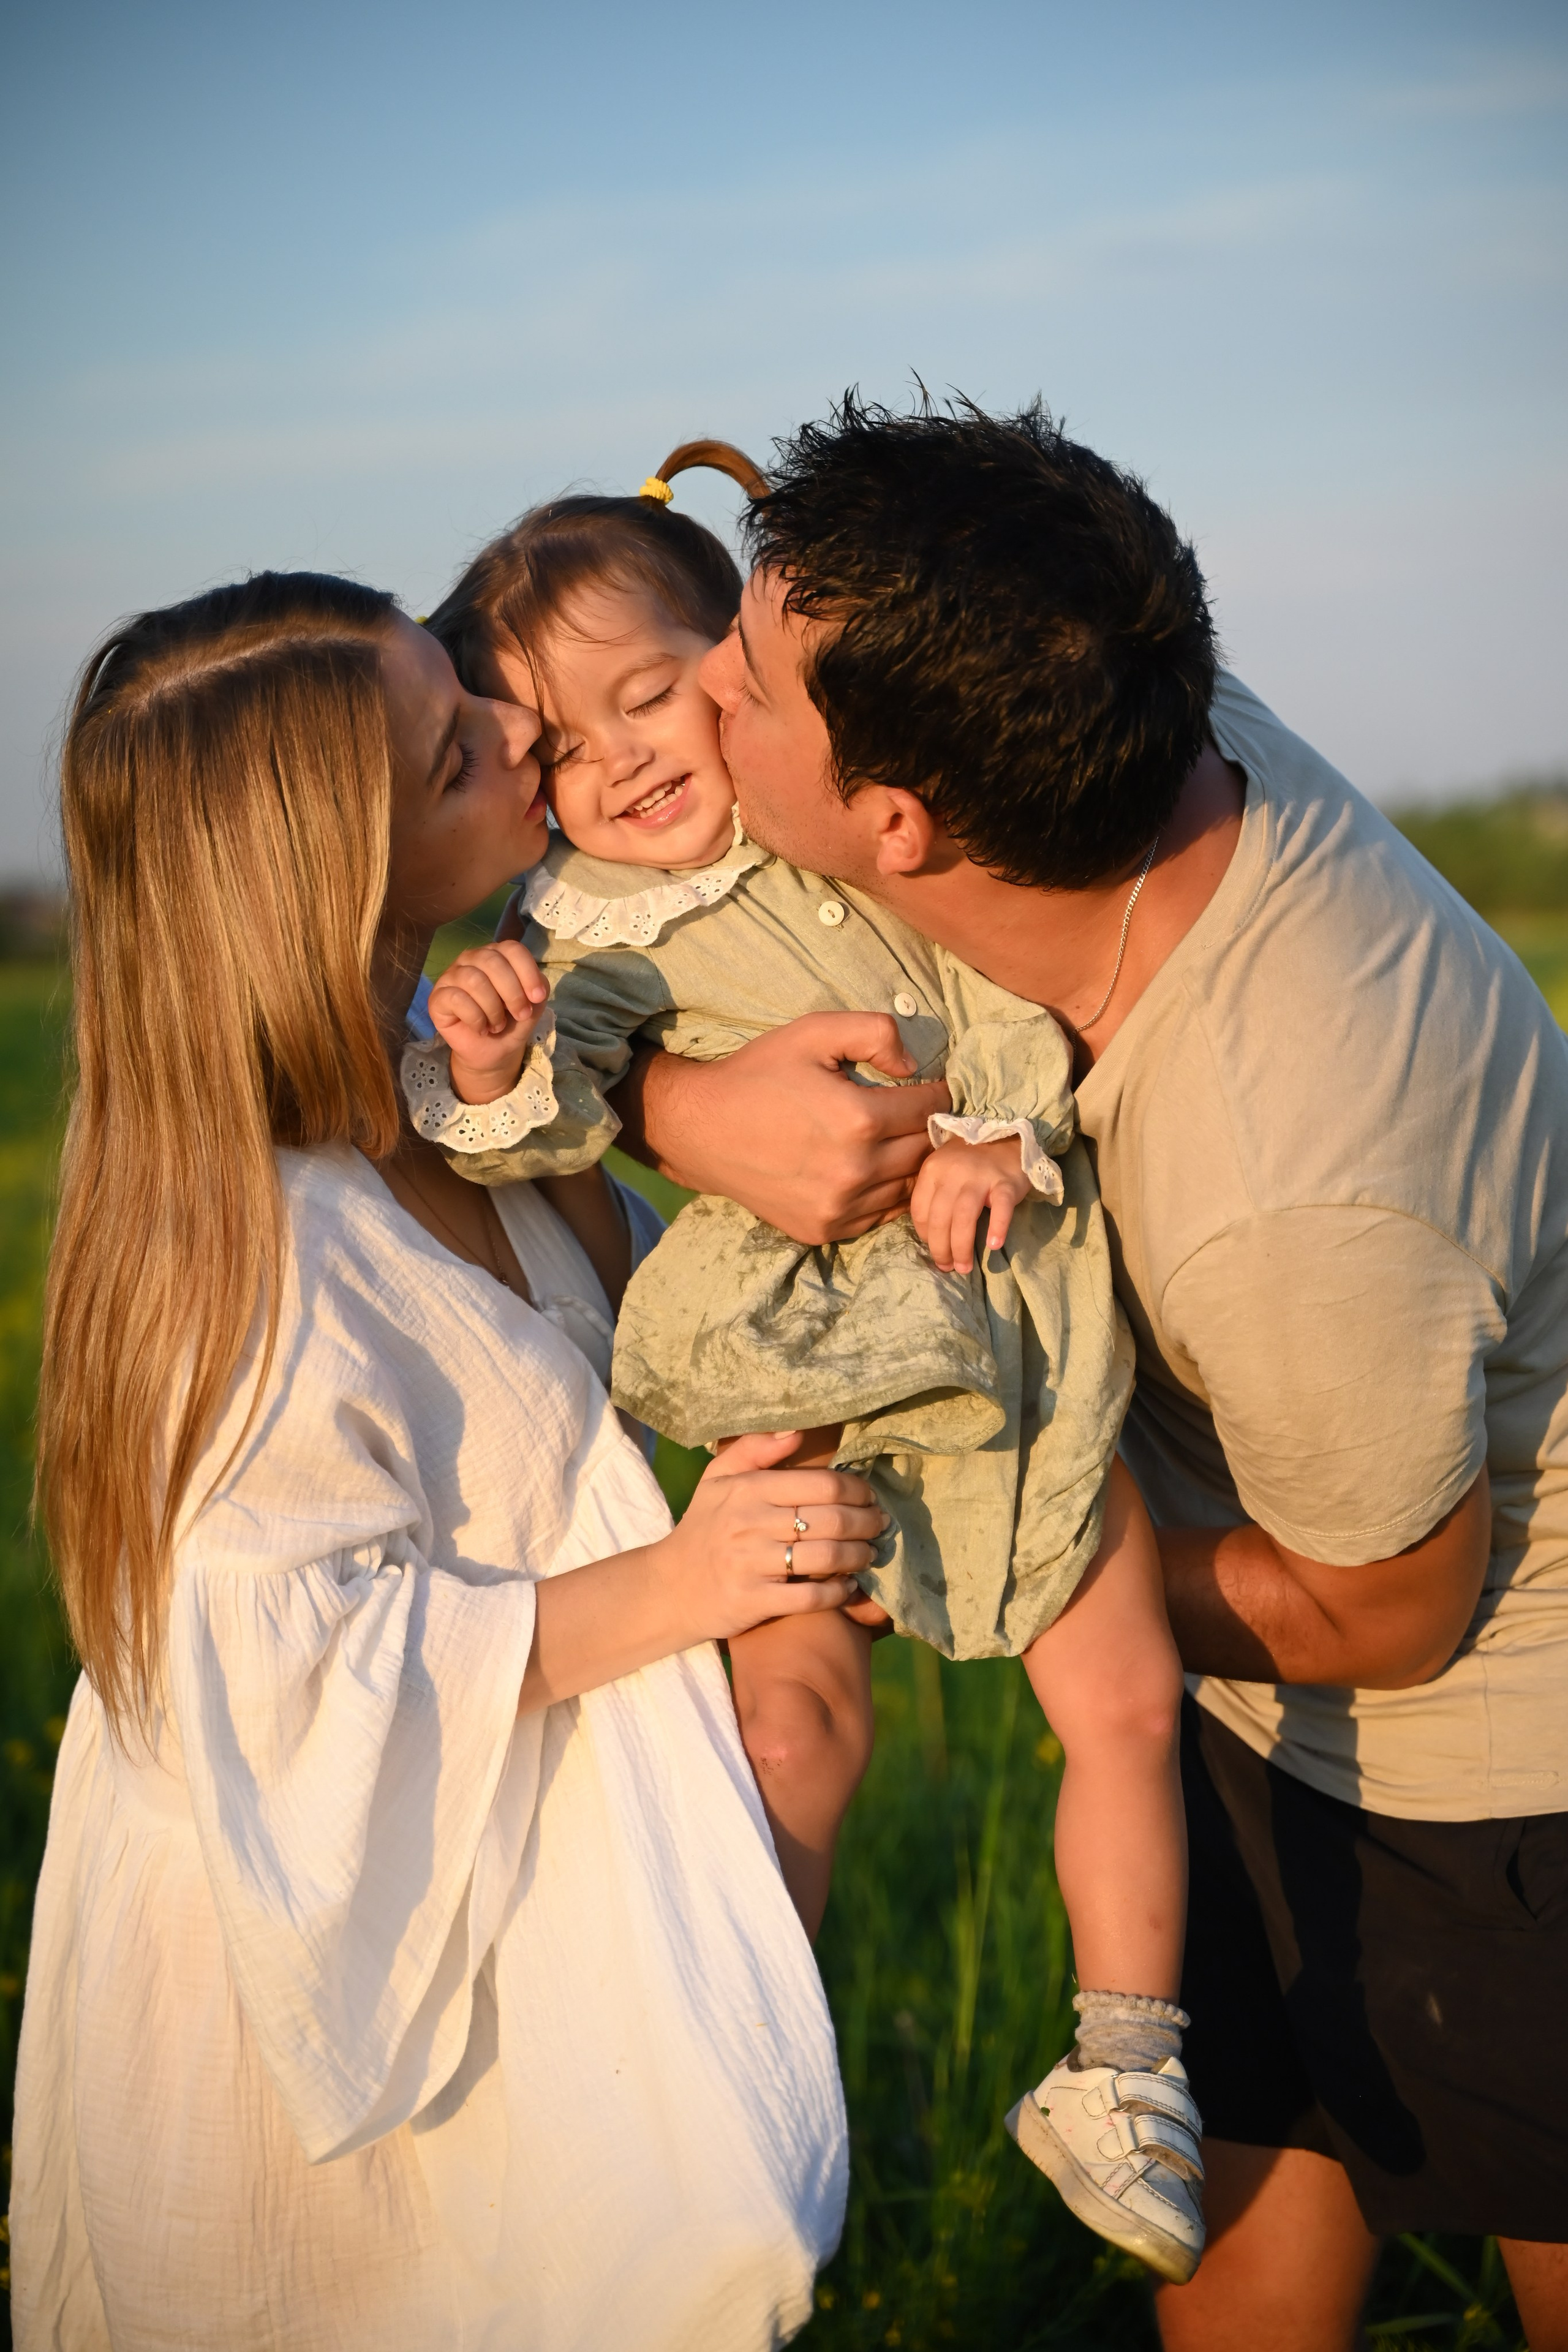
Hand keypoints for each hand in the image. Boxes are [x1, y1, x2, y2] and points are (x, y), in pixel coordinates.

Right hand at [428, 941, 549, 1104]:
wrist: (491, 1052)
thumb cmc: (510, 1023)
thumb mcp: (533, 1006)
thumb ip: (537, 989)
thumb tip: (535, 987)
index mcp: (497, 955)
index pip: (512, 949)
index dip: (527, 972)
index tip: (537, 997)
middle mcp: (472, 959)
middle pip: (493, 962)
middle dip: (512, 993)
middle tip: (520, 1015)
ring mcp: (451, 976)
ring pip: (474, 980)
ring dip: (493, 1009)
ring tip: (498, 1025)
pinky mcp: (438, 997)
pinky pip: (457, 999)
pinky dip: (476, 1019)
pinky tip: (481, 1028)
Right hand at [616, 1013, 951, 1243]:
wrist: (702, 1130)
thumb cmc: (758, 1074)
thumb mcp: (813, 1032)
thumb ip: (874, 1032)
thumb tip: (914, 1064)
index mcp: (858, 1120)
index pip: (931, 1109)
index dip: (938, 1092)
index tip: (933, 1086)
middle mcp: (855, 1171)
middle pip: (925, 1150)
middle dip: (929, 1127)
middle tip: (920, 1113)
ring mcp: (840, 1207)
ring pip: (908, 1186)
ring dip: (910, 1162)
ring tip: (899, 1140)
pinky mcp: (825, 1229)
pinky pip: (880, 1214)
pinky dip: (885, 1192)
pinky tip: (870, 1168)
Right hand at [651, 1430, 887, 1642]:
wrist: (669, 1588)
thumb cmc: (703, 1528)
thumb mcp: (717, 1479)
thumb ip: (754, 1449)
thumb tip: (796, 1430)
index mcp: (748, 1489)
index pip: (822, 1484)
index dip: (857, 1490)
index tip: (870, 1496)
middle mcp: (750, 1524)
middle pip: (832, 1520)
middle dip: (867, 1523)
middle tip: (880, 1525)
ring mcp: (751, 1564)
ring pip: (826, 1558)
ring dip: (859, 1556)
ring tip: (869, 1553)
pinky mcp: (754, 1601)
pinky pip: (810, 1598)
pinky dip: (837, 1593)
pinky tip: (848, 1586)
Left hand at [910, 1137, 1033, 1272]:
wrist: (1007, 1138)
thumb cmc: (971, 1162)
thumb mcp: (944, 1172)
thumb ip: (934, 1197)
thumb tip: (931, 1238)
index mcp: (932, 1170)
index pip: (920, 1211)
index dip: (925, 1236)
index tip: (935, 1250)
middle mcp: (952, 1173)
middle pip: (940, 1218)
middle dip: (941, 1249)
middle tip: (948, 1268)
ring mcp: (980, 1177)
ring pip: (964, 1217)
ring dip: (962, 1247)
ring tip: (964, 1268)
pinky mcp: (1005, 1182)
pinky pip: (1001, 1208)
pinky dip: (997, 1227)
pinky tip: (994, 1245)